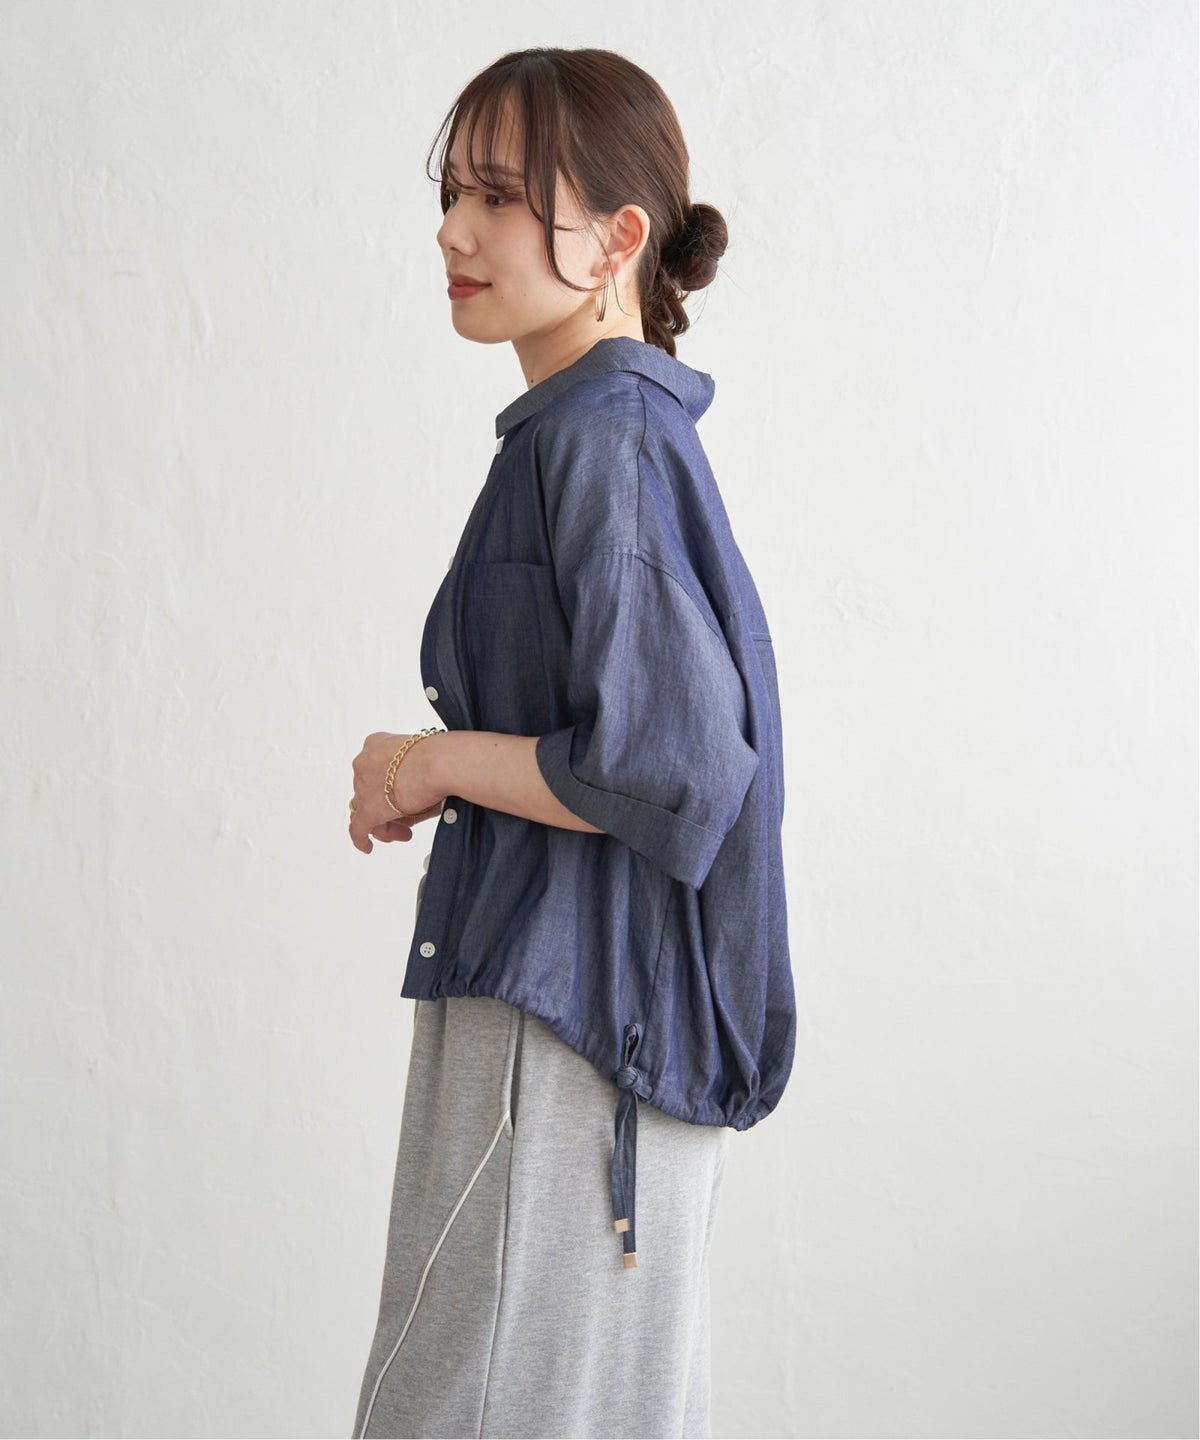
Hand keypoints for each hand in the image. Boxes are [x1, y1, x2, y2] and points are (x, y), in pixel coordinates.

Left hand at [348, 731, 445, 854]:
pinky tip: (368, 847)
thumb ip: (410, 783)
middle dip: (388, 808)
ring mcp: (363, 785)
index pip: (374, 772)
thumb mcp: (421, 766)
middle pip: (369, 792)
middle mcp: (364, 763)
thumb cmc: (440, 759)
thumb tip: (413, 806)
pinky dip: (361, 839)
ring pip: (364, 810)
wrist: (440, 763)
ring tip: (404, 832)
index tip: (404, 799)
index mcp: (376, 745)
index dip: (388, 790)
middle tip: (407, 821)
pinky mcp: (367, 808)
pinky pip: (357, 829)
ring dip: (383, 823)